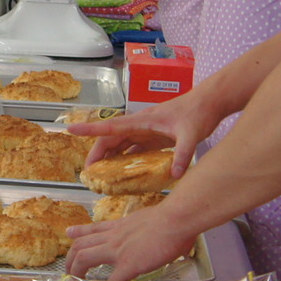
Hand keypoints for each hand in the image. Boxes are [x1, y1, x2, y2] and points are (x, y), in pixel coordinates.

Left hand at [63, 206, 199, 280]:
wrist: (177, 218)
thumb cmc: (173, 218)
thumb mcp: (151, 220)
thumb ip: (148, 229)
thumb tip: (161, 234)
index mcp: (121, 226)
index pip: (95, 228)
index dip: (79, 232)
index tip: (69, 234)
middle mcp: (114, 237)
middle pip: (81, 245)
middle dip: (71, 259)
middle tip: (68, 271)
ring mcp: (119, 250)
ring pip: (85, 258)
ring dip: (76, 271)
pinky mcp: (129, 264)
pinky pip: (111, 280)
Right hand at [67, 92, 215, 172]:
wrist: (210, 103)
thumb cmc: (198, 112)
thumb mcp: (190, 134)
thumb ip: (183, 154)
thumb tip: (176, 174)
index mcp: (142, 121)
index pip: (110, 126)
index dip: (90, 129)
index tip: (71, 130)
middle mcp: (140, 126)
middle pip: (111, 140)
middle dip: (97, 155)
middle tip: (89, 174)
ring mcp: (146, 132)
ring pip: (121, 146)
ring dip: (110, 159)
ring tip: (102, 177)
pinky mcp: (155, 138)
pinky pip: (134, 150)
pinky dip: (126, 161)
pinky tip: (124, 174)